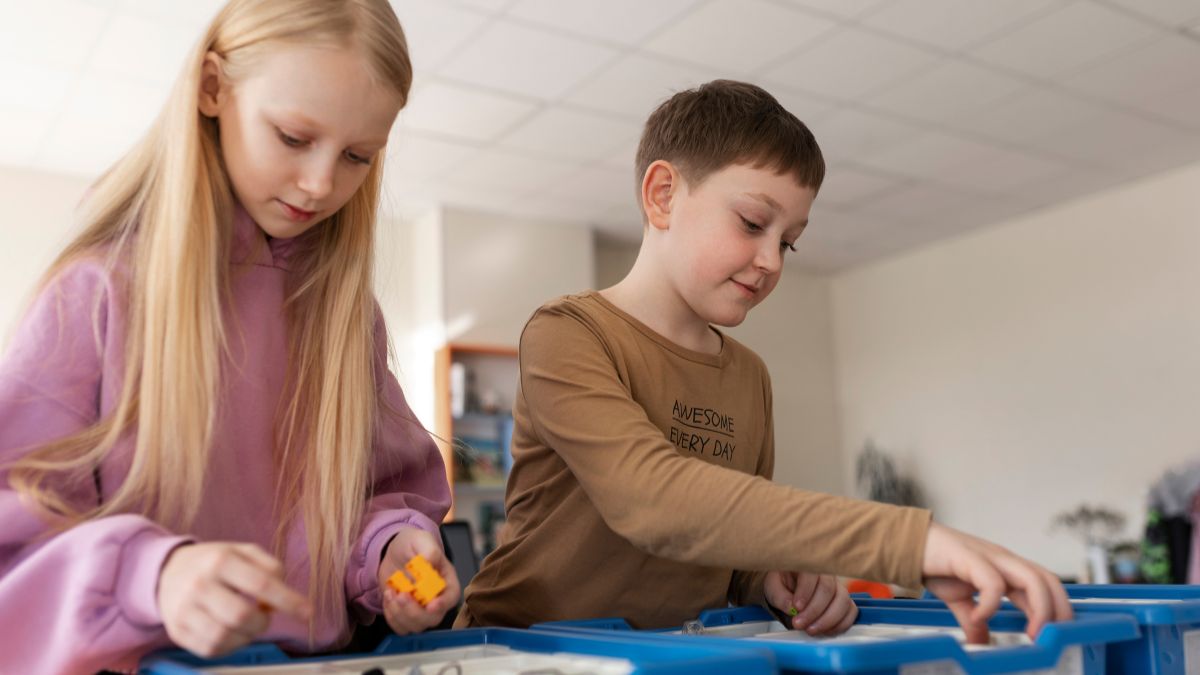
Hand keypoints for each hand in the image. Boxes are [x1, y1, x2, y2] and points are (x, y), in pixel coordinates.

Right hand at [157, 542, 311, 656]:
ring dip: (247, 635)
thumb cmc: (215, 563)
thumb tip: (283, 597)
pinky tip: (231, 632)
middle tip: (263, 614)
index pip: (261, 583)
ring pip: (227, 636)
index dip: (289, 600)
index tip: (308, 612)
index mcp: (221, 560)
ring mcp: (185, 610)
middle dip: (263, 621)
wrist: (167, 572)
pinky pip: (212, 649)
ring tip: (247, 623)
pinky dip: (231, 645)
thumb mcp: (243, 552)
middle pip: (243, 615)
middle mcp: (200, 584)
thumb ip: (270, 568)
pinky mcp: (178, 632)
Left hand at [377, 528, 460, 634]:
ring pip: (415, 626)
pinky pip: (400, 626)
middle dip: (415, 612)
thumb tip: (429, 561)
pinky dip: (391, 616)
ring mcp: (420, 609)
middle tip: (402, 595)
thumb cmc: (413, 545)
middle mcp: (436, 599)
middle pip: (433, 618)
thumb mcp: (421, 540)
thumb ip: (428, 550)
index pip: (451, 598)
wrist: (394, 552)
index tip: (431, 605)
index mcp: (446, 581)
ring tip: (391, 592)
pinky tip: (388, 596)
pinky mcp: (404, 614)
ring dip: (400, 614)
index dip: (443, 604)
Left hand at [764, 571, 856, 634]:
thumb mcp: (772, 585)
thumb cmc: (781, 582)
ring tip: (811, 630)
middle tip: (799, 624)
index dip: (805, 592)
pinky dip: (840, 624)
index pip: (811, 575)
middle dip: (814, 611)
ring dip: (827, 620)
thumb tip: (791, 607)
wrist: (787, 586)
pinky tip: (824, 630)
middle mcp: (826, 574)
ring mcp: (837, 587)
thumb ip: (779, 595)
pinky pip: (850, 612)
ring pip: (843, 602)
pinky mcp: (843, 601)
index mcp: (807, 564)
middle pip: (828, 590)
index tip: (796, 607)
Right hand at [922, 522, 1071, 642]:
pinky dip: (991, 605)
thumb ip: (974, 620)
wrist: (908, 543)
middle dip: (1057, 610)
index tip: (1055, 637)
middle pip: (1047, 580)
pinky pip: (992, 582)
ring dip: (1039, 609)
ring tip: (1030, 634)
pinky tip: (979, 618)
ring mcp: (989, 557)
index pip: (1045, 585)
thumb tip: (980, 642)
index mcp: (1006, 569)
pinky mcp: (970, 557)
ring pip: (1031, 578)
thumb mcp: (959, 599)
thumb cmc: (937, 564)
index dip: (1057, 609)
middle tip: (1051, 639)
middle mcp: (1004, 560)